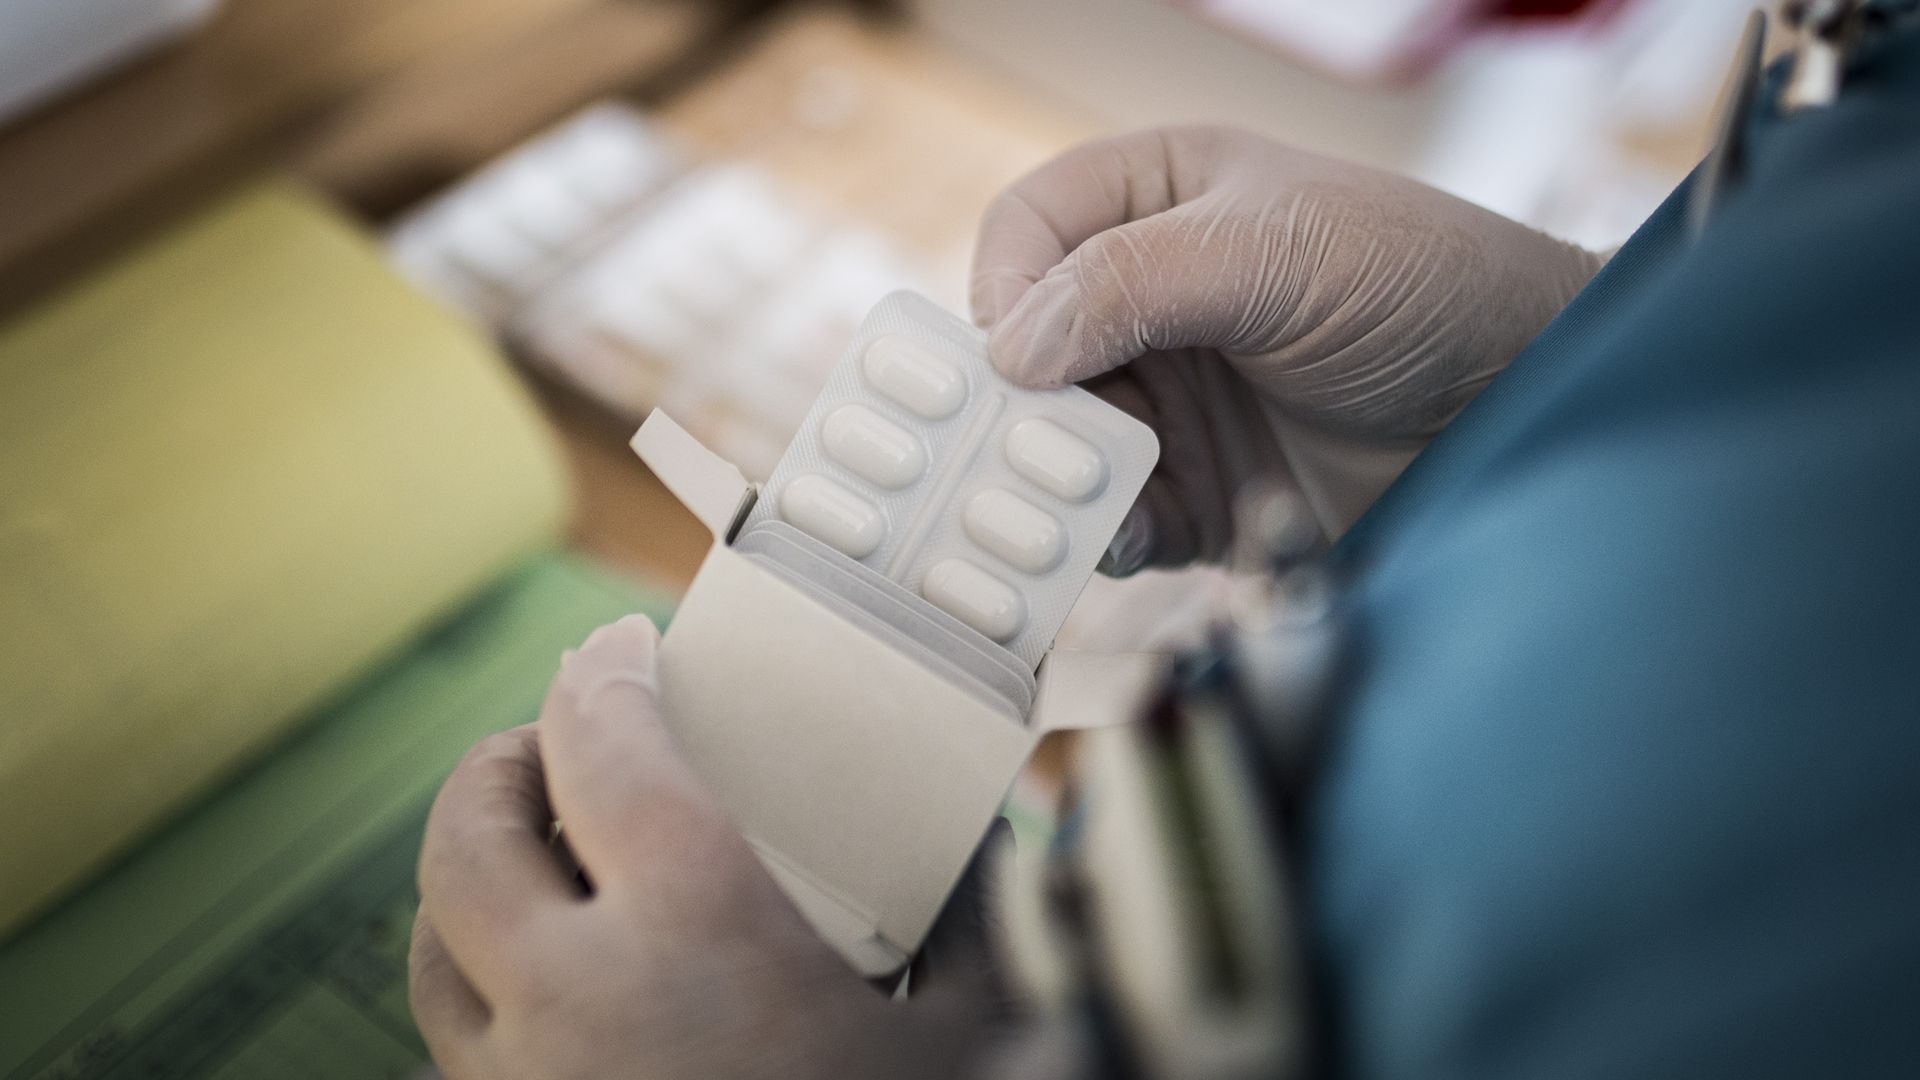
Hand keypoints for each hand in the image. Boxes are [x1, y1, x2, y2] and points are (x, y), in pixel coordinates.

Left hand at [409, 616, 1000, 1079]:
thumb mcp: (968, 1034)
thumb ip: (968, 927)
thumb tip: (974, 858)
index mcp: (694, 930)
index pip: (604, 745)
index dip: (603, 674)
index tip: (620, 648)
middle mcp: (574, 999)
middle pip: (465, 835)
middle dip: (498, 764)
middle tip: (553, 741)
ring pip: (427, 949)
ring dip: (467, 879)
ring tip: (533, 859)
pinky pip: (454, 1051)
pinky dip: (477, 992)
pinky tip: (549, 996)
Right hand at [973, 126, 1602, 572]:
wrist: (1528, 406)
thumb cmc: (1425, 286)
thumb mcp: (1277, 252)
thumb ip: (1133, 282)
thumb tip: (1012, 349)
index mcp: (1161, 199)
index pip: (1029, 230)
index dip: (1006, 290)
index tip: (1015, 358)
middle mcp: (1151, 298)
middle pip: (1028, 351)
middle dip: (1018, 406)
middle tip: (1026, 455)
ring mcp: (1172, 398)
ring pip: (1059, 444)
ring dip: (1057, 481)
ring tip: (1081, 509)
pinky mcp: (1196, 489)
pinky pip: (1115, 518)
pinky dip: (1109, 536)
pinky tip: (1134, 539)